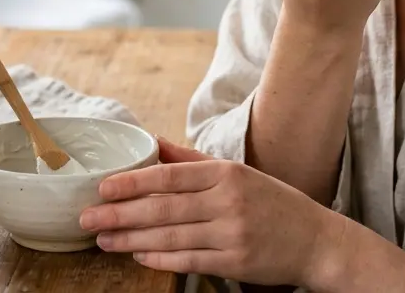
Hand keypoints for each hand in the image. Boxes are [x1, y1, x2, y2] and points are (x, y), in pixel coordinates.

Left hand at [78, 139, 337, 287]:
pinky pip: (187, 260)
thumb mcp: (237, 173)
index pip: (170, 175)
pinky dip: (159, 258)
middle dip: (120, 214)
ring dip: (130, 239)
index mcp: (226, 173)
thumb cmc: (272, 203)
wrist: (316, 240)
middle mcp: (228, 201)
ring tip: (103, 239)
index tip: (103, 187)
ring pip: (170, 237)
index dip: (133, 182)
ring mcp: (232, 234)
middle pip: (163, 208)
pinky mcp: (235, 262)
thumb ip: (193, 160)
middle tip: (88, 217)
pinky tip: (137, 254)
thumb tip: (154, 142)